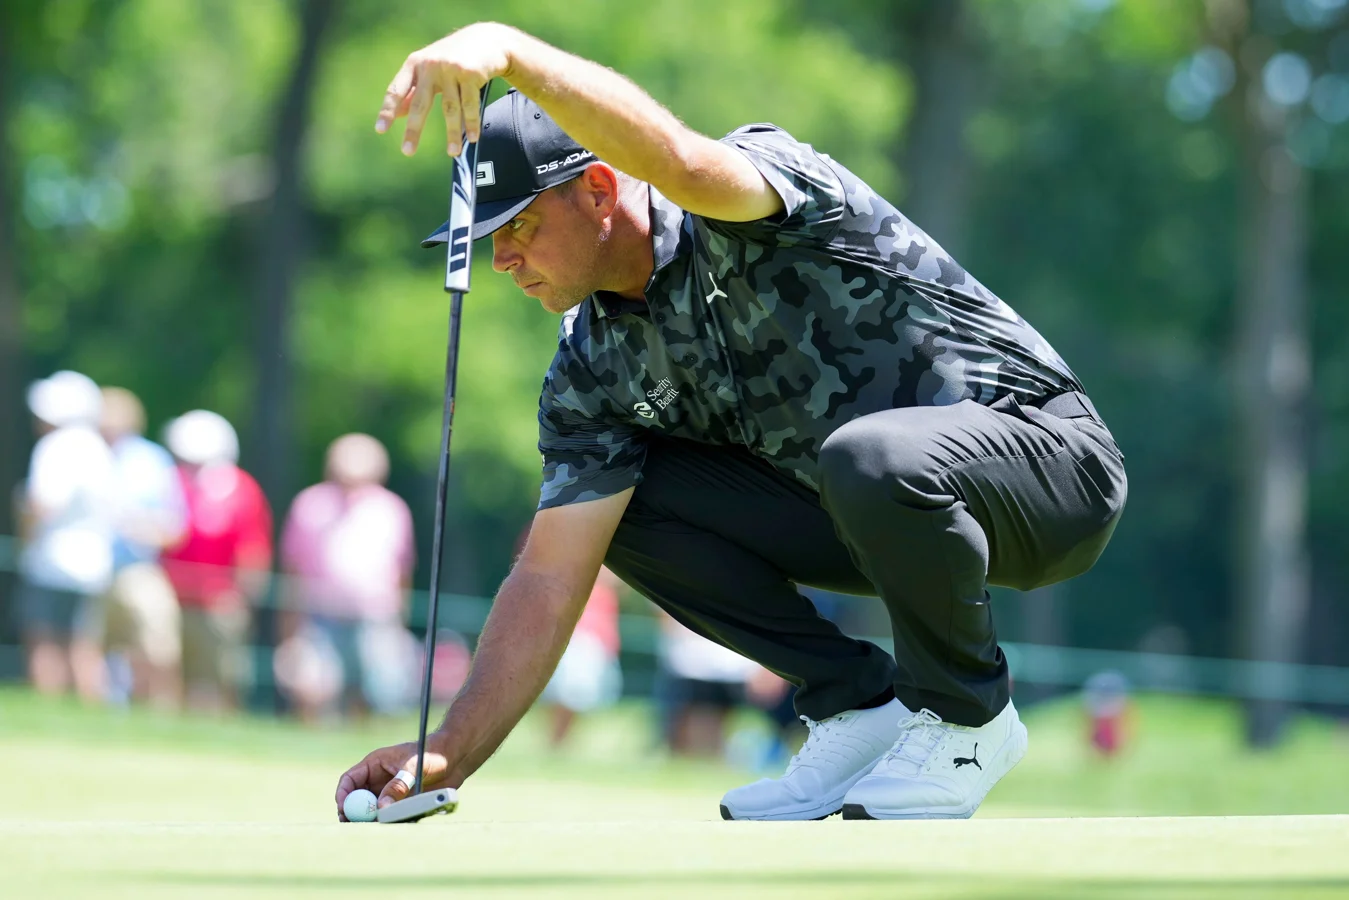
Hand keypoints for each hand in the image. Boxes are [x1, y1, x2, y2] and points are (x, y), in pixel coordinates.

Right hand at [333, 739, 450, 820]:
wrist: (455, 759)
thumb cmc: (432, 754)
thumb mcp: (414, 767)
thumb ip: (398, 787)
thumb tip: (381, 809)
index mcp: (374, 764)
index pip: (349, 780)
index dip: (343, 795)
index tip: (344, 809)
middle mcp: (378, 780)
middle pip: (357, 800)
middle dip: (354, 814)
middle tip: (355, 827)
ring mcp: (389, 793)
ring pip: (372, 811)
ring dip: (372, 821)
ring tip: (380, 825)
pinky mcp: (401, 804)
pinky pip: (389, 817)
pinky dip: (390, 823)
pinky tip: (399, 824)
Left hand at [376, 22, 518, 156]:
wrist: (486, 40)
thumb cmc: (453, 58)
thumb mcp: (430, 69)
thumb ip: (414, 89)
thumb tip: (398, 113)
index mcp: (415, 64)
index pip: (397, 90)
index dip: (388, 110)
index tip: (380, 130)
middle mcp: (430, 65)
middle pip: (420, 103)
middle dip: (414, 129)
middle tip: (407, 152)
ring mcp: (451, 69)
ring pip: (450, 108)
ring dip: (452, 134)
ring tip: (453, 153)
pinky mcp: (470, 73)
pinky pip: (470, 105)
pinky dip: (472, 124)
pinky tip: (472, 138)